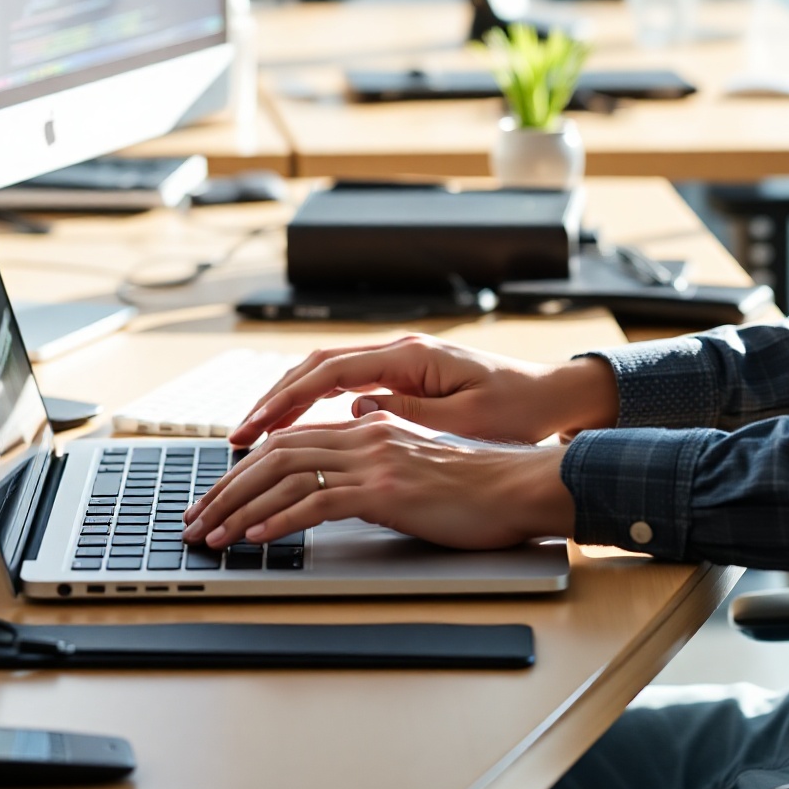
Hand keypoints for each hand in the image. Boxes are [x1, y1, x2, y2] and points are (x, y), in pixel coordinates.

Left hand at [183, 411, 575, 551]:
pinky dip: (279, 520)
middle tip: (195, 520)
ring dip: (239, 508)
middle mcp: (367, 434)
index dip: (245, 467)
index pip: (291, 439)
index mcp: (371, 426)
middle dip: (226, 488)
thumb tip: (342, 479)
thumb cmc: (475, 486)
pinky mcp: (387, 491)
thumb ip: (378, 463)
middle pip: (276, 452)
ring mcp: (375, 460)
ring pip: (286, 474)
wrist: (517, 487)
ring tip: (210, 536)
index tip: (216, 497)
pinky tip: (256, 539)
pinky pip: (318, 501)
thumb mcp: (417, 465)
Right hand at [227, 336, 617, 448]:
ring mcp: (401, 362)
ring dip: (289, 401)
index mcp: (410, 357)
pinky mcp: (406, 378)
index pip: (330, 373)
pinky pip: (347, 385)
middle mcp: (400, 352)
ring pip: (328, 374)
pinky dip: (315, 403)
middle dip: (274, 399)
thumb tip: (352, 410)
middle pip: (318, 367)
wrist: (550, 396)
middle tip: (237, 436)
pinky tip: (295, 429)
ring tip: (254, 435)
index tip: (253, 428)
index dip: (285, 401)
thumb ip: (406, 413)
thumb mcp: (462, 419)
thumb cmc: (516, 409)